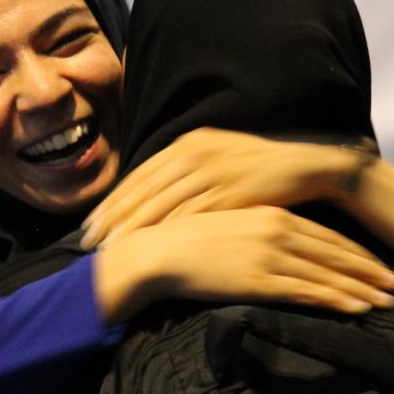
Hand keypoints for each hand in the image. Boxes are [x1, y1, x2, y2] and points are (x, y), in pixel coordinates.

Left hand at [82, 128, 362, 247]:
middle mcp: (196, 152)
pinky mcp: (233, 192)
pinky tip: (153, 249)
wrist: (305, 165)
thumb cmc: (257, 168)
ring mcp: (214, 171)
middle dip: (113, 217)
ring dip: (134, 228)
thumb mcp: (216, 159)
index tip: (91, 224)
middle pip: (143, 189)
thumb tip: (151, 196)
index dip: (113, 201)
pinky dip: (169, 233)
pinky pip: (193, 214)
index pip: (139, 175)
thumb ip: (184, 174)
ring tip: (111, 250)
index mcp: (188, 143)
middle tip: (88, 242)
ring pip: (163, 203)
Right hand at [92, 206, 393, 322]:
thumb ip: (257, 230)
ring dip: (362, 288)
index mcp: (270, 214)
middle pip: (334, 252)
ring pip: (327, 274)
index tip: (376, 264)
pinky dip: (336, 300)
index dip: (355, 251)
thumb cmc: (186, 240)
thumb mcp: (229, 224)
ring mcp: (270, 255)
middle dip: (369, 270)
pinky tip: (357, 308)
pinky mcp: (260, 280)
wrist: (157, 252)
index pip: (324, 234)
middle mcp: (276, 230)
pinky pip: (308, 292)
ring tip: (387, 300)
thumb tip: (279, 243)